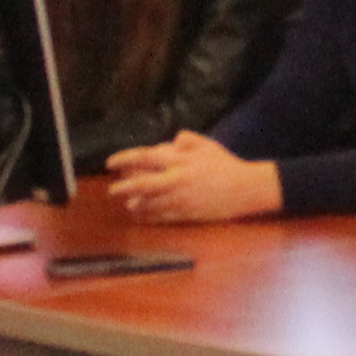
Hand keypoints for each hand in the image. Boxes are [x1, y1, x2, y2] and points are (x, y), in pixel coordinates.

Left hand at [110, 133, 281, 224]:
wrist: (245, 189)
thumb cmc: (225, 165)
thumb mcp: (206, 145)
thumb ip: (186, 141)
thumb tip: (169, 142)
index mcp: (180, 160)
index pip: (145, 158)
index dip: (125, 159)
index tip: (111, 163)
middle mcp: (176, 179)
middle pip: (143, 184)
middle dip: (124, 186)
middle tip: (112, 189)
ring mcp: (181, 198)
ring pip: (151, 203)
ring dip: (136, 203)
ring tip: (127, 203)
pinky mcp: (187, 213)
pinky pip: (163, 215)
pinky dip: (151, 215)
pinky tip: (143, 214)